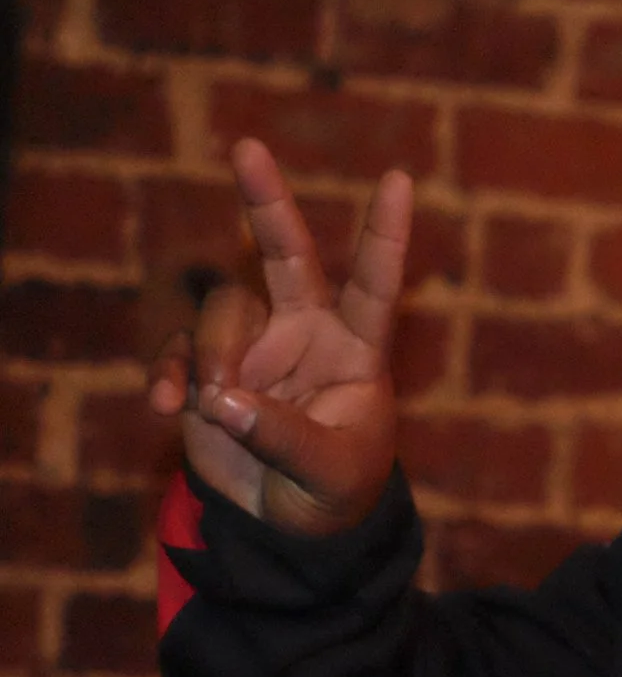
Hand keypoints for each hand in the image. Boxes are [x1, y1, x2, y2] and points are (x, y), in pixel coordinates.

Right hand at [147, 140, 412, 537]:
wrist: (296, 528)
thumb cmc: (337, 492)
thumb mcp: (327, 473)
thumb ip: (280, 436)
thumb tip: (219, 399)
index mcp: (357, 349)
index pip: (376, 284)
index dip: (386, 234)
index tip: (401, 179)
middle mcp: (306, 333)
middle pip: (287, 255)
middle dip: (267, 203)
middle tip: (248, 148)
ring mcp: (256, 348)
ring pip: (220, 313)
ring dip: (209, 356)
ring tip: (211, 405)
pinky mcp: (209, 372)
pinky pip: (179, 351)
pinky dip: (168, 376)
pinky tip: (165, 409)